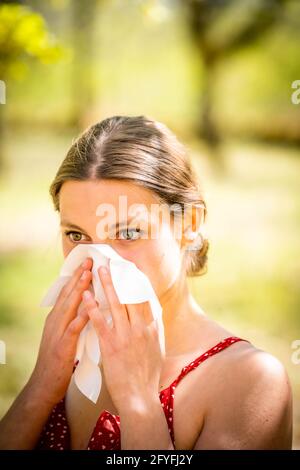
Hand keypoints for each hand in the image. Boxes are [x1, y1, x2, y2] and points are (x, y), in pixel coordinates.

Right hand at [29, 257, 92, 405]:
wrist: (44, 385)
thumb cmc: (59, 360)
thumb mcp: (64, 335)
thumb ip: (73, 320)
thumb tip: (87, 306)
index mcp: (57, 318)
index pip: (68, 292)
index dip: (77, 276)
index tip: (88, 262)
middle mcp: (55, 321)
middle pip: (68, 294)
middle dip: (79, 276)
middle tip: (89, 260)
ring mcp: (57, 332)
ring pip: (68, 306)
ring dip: (78, 290)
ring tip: (88, 275)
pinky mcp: (62, 346)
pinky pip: (72, 329)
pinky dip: (81, 317)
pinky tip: (89, 308)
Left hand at [82, 264, 162, 412]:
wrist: (140, 398)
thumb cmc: (148, 376)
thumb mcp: (158, 349)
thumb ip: (155, 330)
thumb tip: (154, 314)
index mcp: (152, 328)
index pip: (145, 298)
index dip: (137, 281)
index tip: (131, 268)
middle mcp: (141, 328)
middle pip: (130, 296)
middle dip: (121, 277)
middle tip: (113, 262)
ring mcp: (126, 336)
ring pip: (116, 304)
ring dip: (106, 285)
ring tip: (99, 271)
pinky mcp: (111, 345)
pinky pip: (100, 322)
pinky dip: (93, 307)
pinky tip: (86, 296)